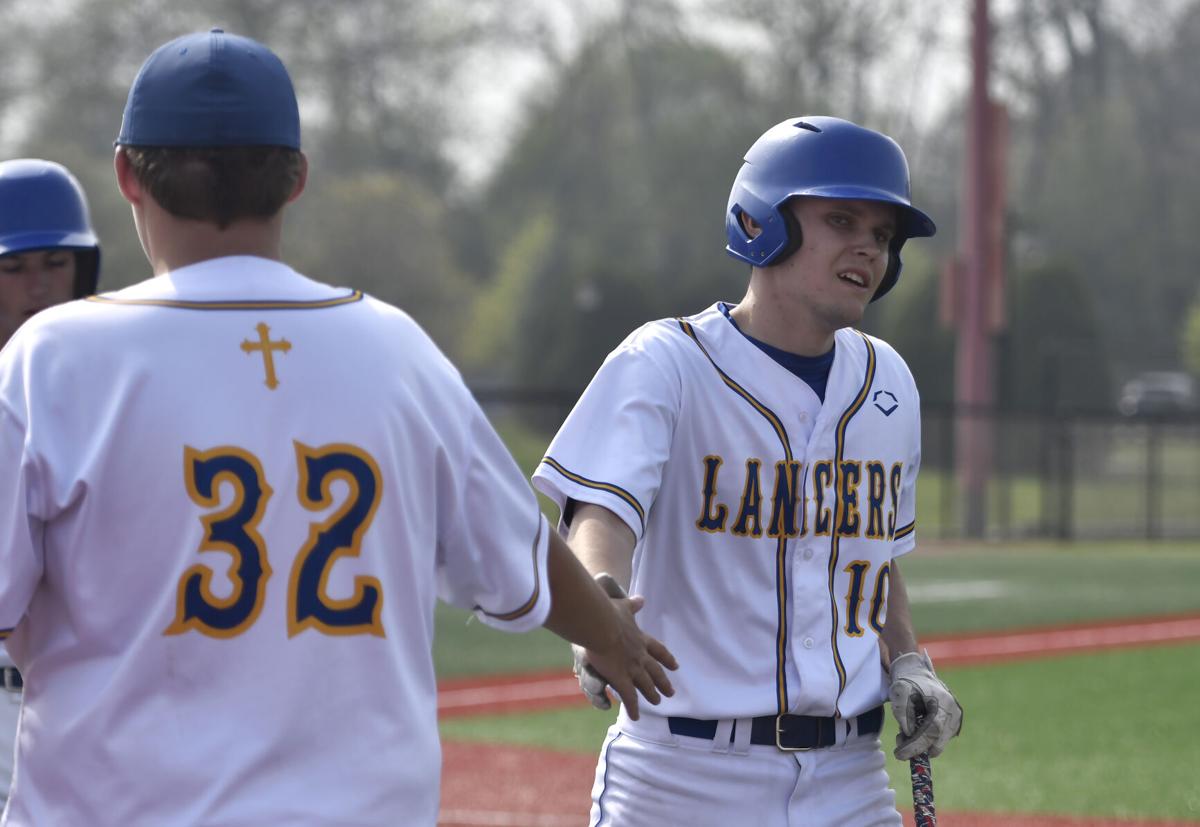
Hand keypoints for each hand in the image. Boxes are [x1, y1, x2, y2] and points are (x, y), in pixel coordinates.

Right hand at [573, 573, 676, 719]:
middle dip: (663, 682)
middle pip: (656, 672)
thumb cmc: (609, 613)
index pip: (659, 651)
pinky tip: (636, 717)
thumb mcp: (624, 606)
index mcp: (641, 639)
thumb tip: (641, 599)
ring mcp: (632, 668)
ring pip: (645, 685)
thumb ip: (633, 605)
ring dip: (652, 695)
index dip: (667, 659)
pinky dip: (634, 708)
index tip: (675, 666)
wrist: (601, 624)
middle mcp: (640, 655)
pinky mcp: (620, 678)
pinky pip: (629, 697)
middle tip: (671, 692)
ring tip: (657, 702)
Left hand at [889, 650, 962, 759]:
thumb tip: (909, 733)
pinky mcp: (953, 723)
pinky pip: (939, 738)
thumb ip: (902, 711)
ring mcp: (956, 718)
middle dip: (916, 747)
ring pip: (938, 742)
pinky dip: (925, 739)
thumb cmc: (907, 681)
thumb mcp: (899, 691)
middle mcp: (954, 712)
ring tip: (904, 731)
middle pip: (937, 741)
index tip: (899, 754)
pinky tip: (914, 728)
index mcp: (943, 702)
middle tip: (899, 740)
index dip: (916, 745)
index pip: (932, 731)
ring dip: (920, 743)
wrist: (917, 672)